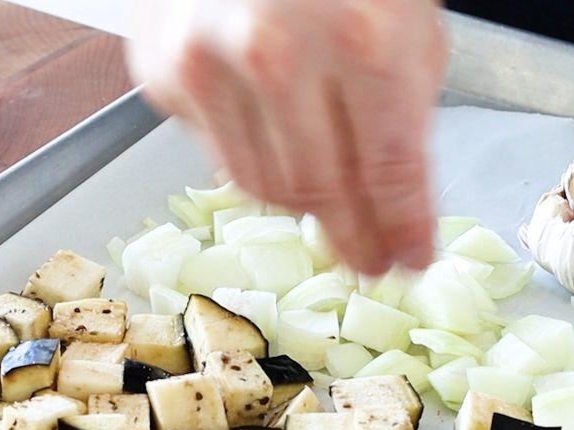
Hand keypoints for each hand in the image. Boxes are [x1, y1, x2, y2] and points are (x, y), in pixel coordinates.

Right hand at [128, 0, 446, 274]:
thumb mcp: (406, 16)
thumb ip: (405, 108)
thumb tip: (396, 202)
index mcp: (363, 40)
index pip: (388, 174)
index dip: (403, 230)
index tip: (410, 261)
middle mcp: (277, 56)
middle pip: (318, 193)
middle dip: (352, 237)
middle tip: (370, 259)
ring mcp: (209, 65)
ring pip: (260, 186)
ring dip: (301, 200)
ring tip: (326, 194)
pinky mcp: (163, 71)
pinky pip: (216, 149)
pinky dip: (249, 149)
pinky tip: (269, 118)